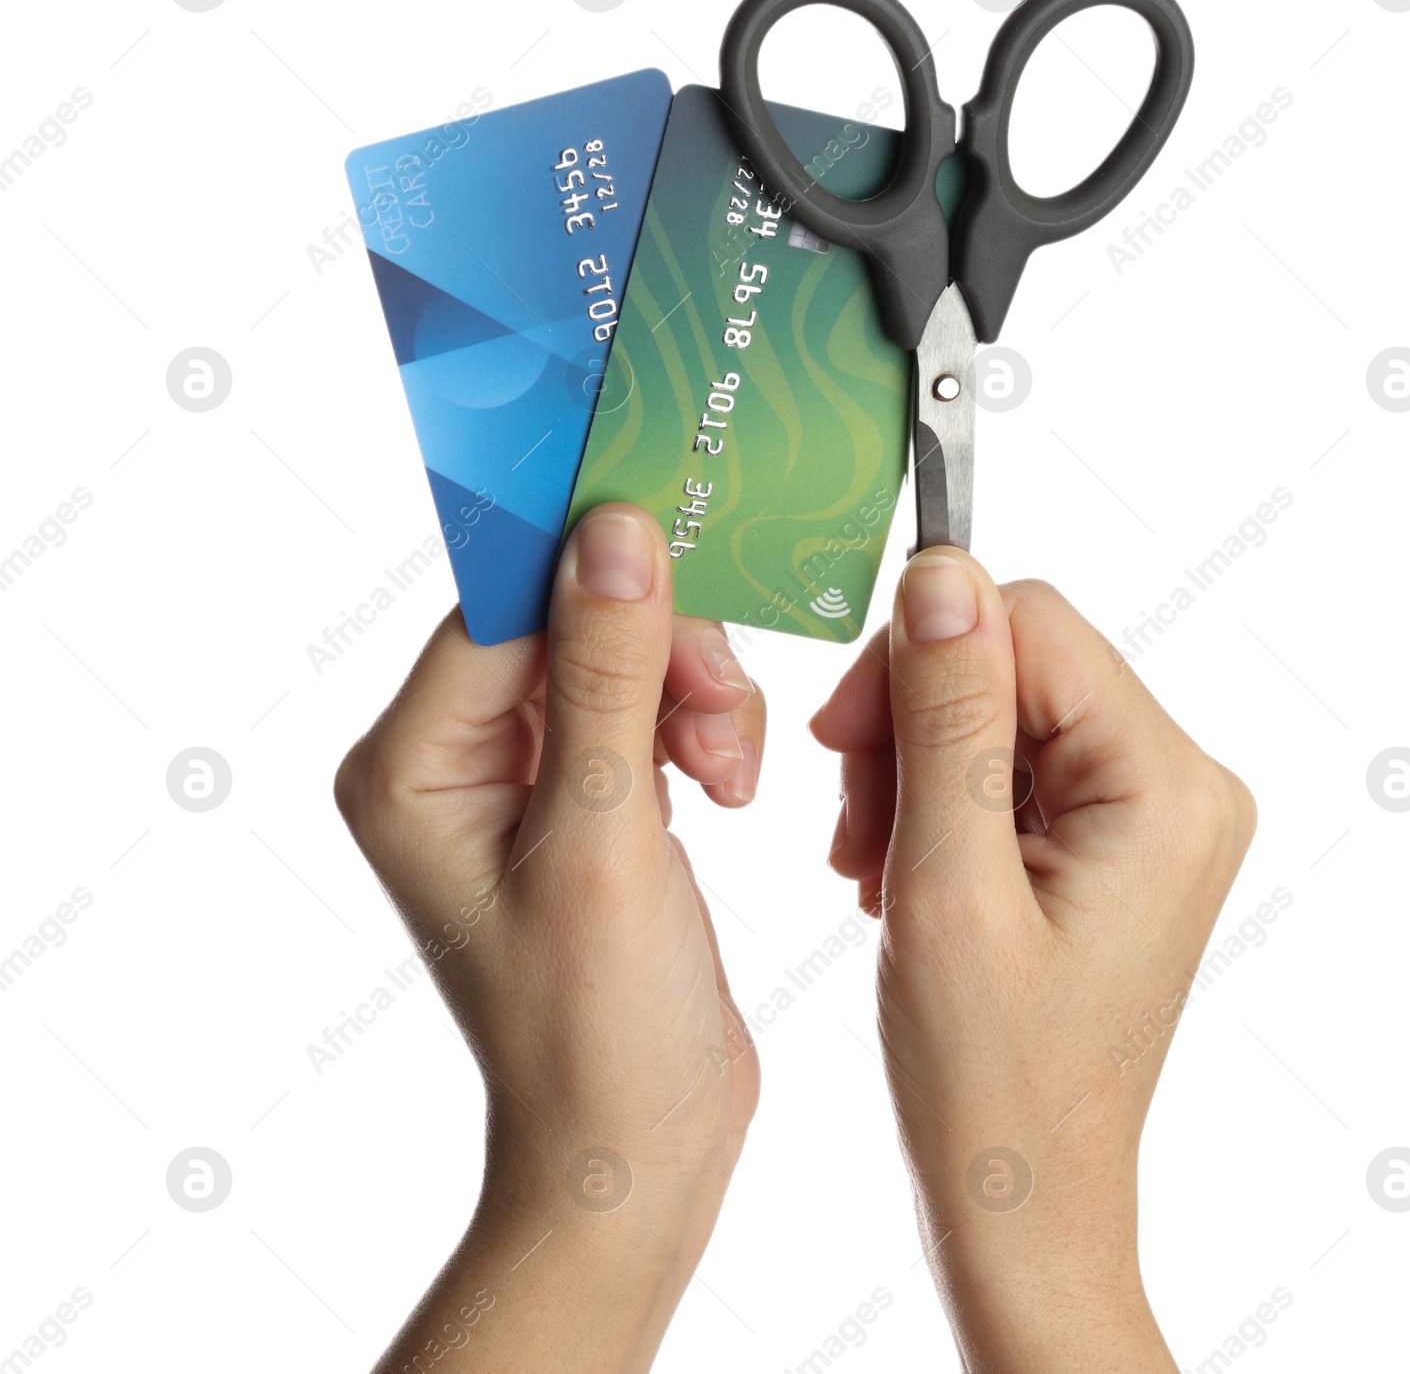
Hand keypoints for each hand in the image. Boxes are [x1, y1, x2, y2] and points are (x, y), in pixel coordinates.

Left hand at [336, 504, 763, 1373]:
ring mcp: (521, 775)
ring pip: (621, 652)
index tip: (682, 529)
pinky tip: (725, 784)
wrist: (634, 1151)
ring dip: (693, 690)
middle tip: (719, 716)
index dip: (591, 562)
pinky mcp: (586, 792)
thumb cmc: (594, 1031)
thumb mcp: (603, 840)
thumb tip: (616, 532)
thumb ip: (609, 675)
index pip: (501, 605)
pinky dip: (700, 722)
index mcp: (411, 765)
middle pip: (568, 618)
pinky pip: (646, 701)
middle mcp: (451, 759)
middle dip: (662, 649)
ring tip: (727, 774)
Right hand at [811, 549, 1255, 1372]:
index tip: (839, 736)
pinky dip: (937, 803)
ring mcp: (1151, 814)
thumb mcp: (946, 883)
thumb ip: (946, 714)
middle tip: (852, 823)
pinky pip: (1010, 764)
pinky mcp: (1113, 840)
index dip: (917, 658)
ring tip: (873, 865)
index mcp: (1167, 786)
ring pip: (998, 709)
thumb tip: (940, 572)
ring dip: (912, 769)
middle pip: (1016, 662)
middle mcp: (1181, 784)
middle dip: (911, 725)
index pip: (1030, 624)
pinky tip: (900, 873)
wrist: (1023, 1200)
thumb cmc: (990, 1078)